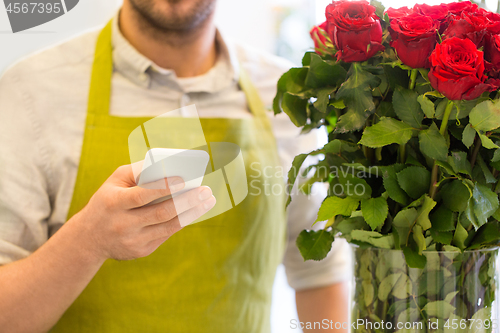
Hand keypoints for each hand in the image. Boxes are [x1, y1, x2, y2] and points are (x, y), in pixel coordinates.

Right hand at [73, 164, 215, 260]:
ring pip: (169, 226)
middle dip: (187, 201)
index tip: (184, 180)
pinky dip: (183, 221)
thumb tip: (168, 164)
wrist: (89, 238)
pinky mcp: (141, 251)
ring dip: (192, 212)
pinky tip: (195, 210)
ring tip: (208, 200)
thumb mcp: (114, 182)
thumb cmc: (107, 201)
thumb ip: (138, 171)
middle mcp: (122, 224)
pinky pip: (167, 234)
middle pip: (160, 213)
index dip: (163, 187)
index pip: (141, 195)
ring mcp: (133, 240)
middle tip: (206, 190)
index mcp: (114, 203)